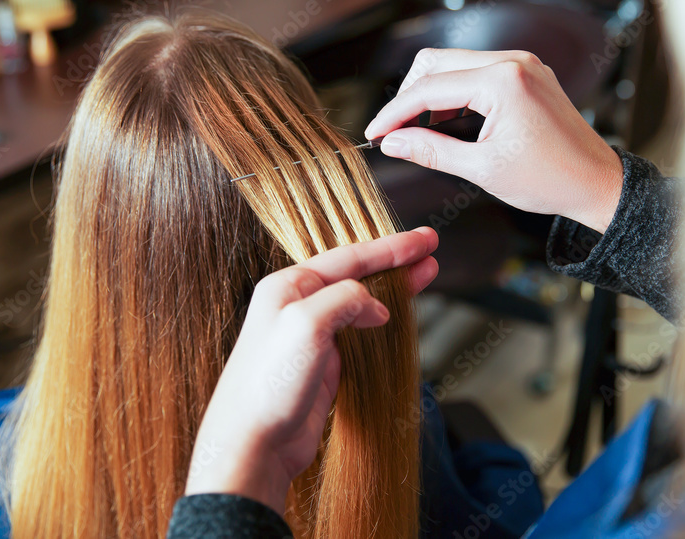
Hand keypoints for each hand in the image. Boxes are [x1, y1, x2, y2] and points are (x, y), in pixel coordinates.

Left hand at [184, 227, 438, 514]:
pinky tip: (398, 317)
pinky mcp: (322, 365)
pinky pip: (358, 332)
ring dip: (393, 288)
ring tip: (425, 275)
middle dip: (395, 261)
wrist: (253, 445)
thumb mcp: (307, 323)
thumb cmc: (269, 384)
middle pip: (356, 273)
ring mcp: (311, 336)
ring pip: (360, 302)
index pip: (349, 256)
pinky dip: (382, 321)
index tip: (425, 240)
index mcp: (288, 286)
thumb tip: (375, 306)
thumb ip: (345, 299)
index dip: (391, 248)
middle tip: (430, 249)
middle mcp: (297, 306)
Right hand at [365, 49, 623, 232]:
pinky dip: (455, 92)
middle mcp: (513, 61)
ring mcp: (522, 63)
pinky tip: (447, 122)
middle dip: (408, 96)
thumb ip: (431, 151)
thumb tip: (392, 143)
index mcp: (503, 81)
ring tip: (418, 131)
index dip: (394, 112)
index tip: (375, 133)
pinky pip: (477, 71)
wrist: (597, 183)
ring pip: (455, 63)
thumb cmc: (550, 180)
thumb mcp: (482, 169)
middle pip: (436, 62)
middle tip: (394, 131)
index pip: (429, 88)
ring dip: (430, 93)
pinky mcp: (526, 72)